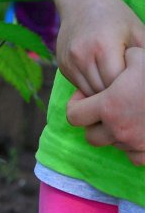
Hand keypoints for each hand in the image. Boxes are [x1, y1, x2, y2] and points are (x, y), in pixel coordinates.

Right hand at [55, 0, 144, 96]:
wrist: (82, 1)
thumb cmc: (117, 17)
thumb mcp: (138, 32)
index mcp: (103, 46)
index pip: (118, 83)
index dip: (131, 88)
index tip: (138, 86)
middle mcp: (81, 55)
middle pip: (103, 91)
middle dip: (118, 95)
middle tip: (131, 92)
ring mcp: (69, 61)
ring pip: (90, 93)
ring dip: (104, 94)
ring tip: (118, 88)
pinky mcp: (62, 66)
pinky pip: (80, 87)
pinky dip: (93, 88)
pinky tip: (103, 78)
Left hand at [67, 47, 144, 162]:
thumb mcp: (138, 57)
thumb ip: (122, 58)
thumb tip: (121, 55)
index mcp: (108, 107)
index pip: (74, 115)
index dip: (77, 103)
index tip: (88, 95)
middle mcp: (118, 129)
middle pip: (90, 136)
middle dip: (93, 122)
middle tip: (103, 108)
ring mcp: (135, 143)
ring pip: (112, 145)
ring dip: (113, 133)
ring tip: (124, 116)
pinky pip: (134, 157)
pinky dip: (133, 148)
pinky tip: (139, 132)